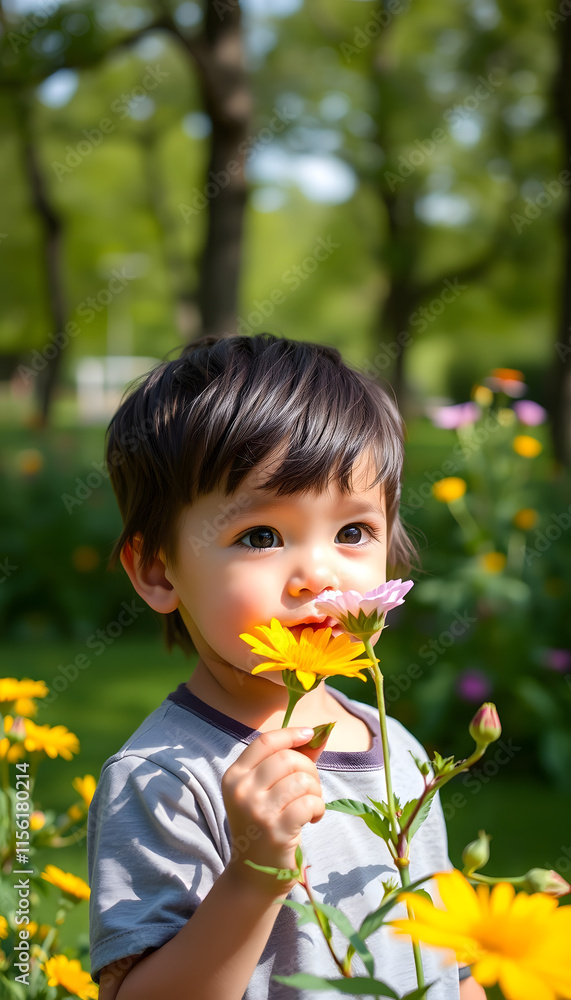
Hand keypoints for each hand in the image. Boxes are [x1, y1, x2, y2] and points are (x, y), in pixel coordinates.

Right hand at [222, 727, 328, 894]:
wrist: (254, 875)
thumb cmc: (266, 825)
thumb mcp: (269, 790)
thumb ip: (292, 759)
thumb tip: (321, 732)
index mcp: (234, 776)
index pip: (265, 741)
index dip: (291, 733)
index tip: (309, 734)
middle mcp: (241, 791)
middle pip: (287, 758)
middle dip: (309, 769)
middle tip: (311, 788)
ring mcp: (257, 810)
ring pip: (301, 779)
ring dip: (315, 791)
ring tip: (311, 805)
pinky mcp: (276, 829)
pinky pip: (309, 802)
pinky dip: (319, 808)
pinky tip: (313, 818)